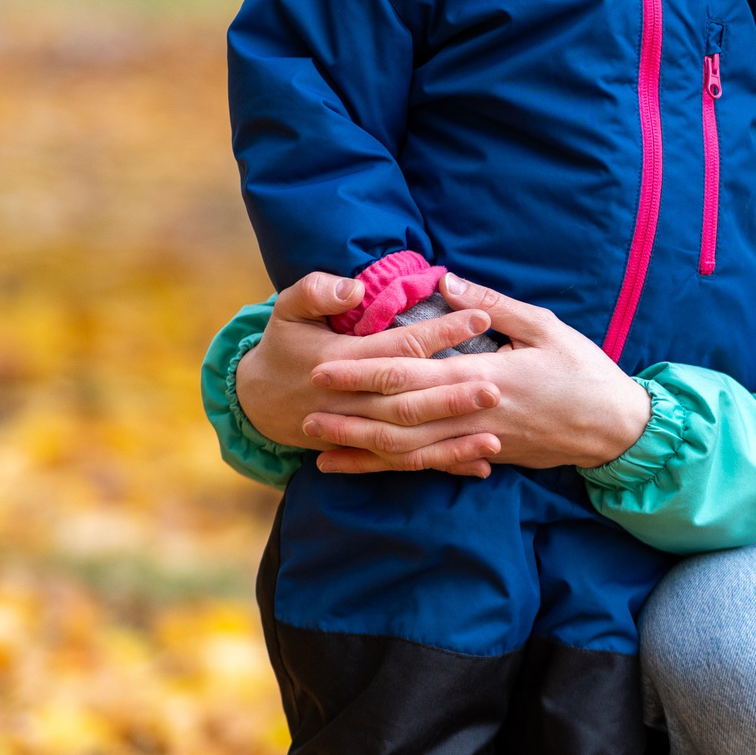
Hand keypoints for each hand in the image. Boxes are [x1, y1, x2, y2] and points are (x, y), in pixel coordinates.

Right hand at [235, 273, 506, 474]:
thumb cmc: (283, 345)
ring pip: (411, 440)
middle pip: (408, 401)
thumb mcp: (287, 309)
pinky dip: (444, 463)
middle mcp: (353, 401)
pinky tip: (480, 465)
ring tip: (497, 435)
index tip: (480, 316)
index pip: (398, 347)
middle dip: (453, 395)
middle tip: (497, 386)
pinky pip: (408, 461)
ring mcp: (359, 430)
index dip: (439, 333)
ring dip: (453, 441)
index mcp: (341, 360)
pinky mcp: (367, 448)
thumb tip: (354, 289)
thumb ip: (317, 291)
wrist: (257, 400)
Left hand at [304, 273, 650, 471]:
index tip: (326, 368)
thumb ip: (491, 305)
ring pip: (408, 451)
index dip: (365, 373)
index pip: (412, 375)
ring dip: (361, 447)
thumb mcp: (544, 324)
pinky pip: (429, 466)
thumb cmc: (584, 369)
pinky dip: (391, 469)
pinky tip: (361, 467)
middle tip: (305, 408)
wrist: (615, 428)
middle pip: (399, 419)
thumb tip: (444, 281)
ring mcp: (478, 443)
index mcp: (484, 377)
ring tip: (318, 443)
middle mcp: (473, 416)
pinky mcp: (483, 458)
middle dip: (350, 413)